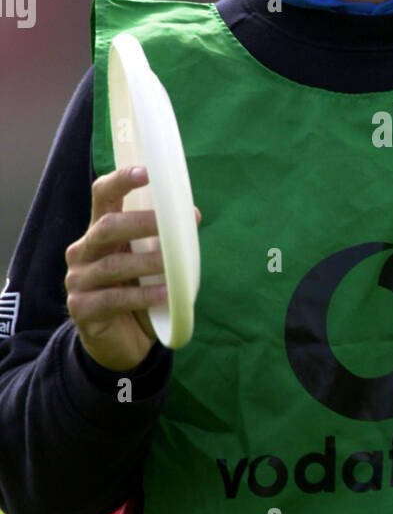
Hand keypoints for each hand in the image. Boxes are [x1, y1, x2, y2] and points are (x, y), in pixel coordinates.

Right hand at [65, 165, 200, 372]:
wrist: (121, 341)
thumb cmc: (138, 292)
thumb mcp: (148, 261)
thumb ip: (160, 239)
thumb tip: (193, 215)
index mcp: (100, 231)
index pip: (103, 196)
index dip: (121, 181)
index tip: (146, 172)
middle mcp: (83, 251)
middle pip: (107, 227)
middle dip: (142, 222)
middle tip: (171, 224)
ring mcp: (79, 281)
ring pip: (114, 264)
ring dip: (149, 262)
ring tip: (174, 265)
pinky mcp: (83, 309)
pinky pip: (115, 299)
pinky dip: (145, 295)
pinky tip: (167, 294)